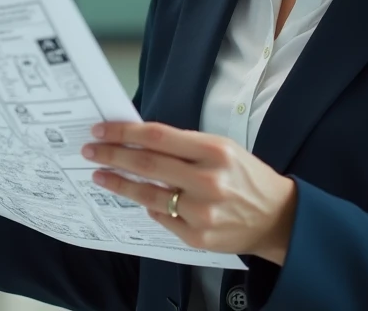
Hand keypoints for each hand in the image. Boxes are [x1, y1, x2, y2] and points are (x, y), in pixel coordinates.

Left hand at [81, 122, 297, 264]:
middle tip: (90, 151)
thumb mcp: (223, 148)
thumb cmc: (246, 176)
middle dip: (112, 156)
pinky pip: (162, 218)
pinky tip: (138, 197)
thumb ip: (184, 145)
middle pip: (147, 165)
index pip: (157, 137)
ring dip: (119, 184)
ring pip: (148, 195)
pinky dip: (148, 205)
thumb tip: (140, 140)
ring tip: (100, 175)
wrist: (278, 217)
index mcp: (215, 151)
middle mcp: (208, 181)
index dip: (124, 133)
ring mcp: (202, 212)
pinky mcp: (198, 238)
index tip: (101, 130)